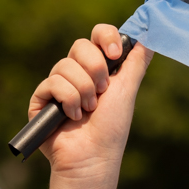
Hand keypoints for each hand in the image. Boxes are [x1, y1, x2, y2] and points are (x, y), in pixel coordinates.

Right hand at [29, 23, 152, 184]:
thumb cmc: (113, 126)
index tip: (115, 54)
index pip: (98, 34)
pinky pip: (52, 83)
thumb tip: (147, 36)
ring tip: (89, 110)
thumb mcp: (128, 88)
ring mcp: (58, 85)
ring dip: (83, 90)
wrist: (93, 154)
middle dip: (96, 69)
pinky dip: (68, 100)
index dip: (106, 37)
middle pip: (80, 45)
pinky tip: (72, 116)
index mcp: (100, 67)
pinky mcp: (41, 98)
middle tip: (102, 91)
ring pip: (65, 65)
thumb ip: (136, 60)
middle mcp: (78, 72)